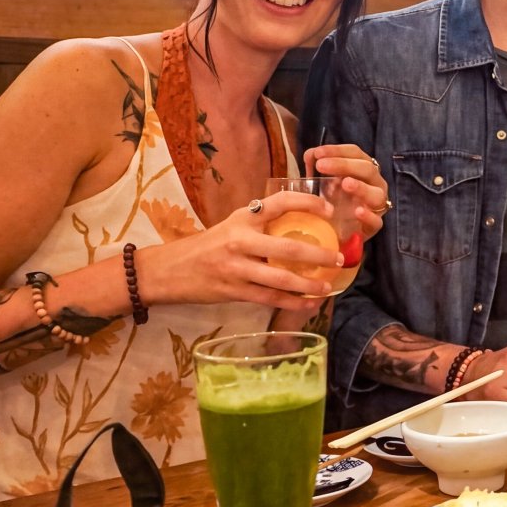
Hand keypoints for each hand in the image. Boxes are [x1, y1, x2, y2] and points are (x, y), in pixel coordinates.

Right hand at [135, 191, 338, 311]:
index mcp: (242, 218)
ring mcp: (236, 267)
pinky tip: (309, 303)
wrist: (167, 270)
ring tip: (328, 286)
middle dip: (319, 254)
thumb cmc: (208, 246)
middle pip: (288, 247)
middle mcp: (240, 240)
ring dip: (309, 284)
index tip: (330, 209)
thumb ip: (261, 225)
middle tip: (339, 257)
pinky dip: (292, 302)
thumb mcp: (232, 226)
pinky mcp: (232, 291)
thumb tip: (303, 225)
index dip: (308, 203)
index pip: (280, 203)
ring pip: (281, 278)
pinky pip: (269, 298)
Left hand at [305, 144, 389, 238]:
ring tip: (345, 184)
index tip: (318, 153)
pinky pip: (376, 221)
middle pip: (367, 169)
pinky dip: (369, 216)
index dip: (337, 150)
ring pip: (377, 194)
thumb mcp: (321, 181)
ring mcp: (376, 205)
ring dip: (362, 187)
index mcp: (362, 169)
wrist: (333, 231)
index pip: (355, 153)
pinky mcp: (373, 226)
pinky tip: (358, 211)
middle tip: (321, 165)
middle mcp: (374, 184)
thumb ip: (316, 166)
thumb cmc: (331, 200)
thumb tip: (311, 155)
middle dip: (344, 164)